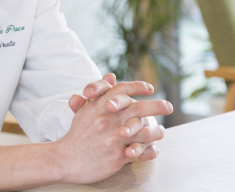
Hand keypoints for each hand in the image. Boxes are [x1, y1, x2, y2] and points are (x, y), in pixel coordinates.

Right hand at [54, 81, 172, 183]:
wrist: (66, 159)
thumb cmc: (78, 134)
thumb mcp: (87, 110)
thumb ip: (100, 93)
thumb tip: (111, 76)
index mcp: (100, 107)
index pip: (122, 90)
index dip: (138, 87)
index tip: (150, 88)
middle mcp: (108, 120)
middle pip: (138, 108)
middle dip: (157, 106)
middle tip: (169, 106)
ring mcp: (114, 138)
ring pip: (143, 132)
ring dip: (156, 132)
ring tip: (161, 131)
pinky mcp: (117, 156)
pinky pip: (139, 153)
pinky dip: (149, 152)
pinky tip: (154, 150)